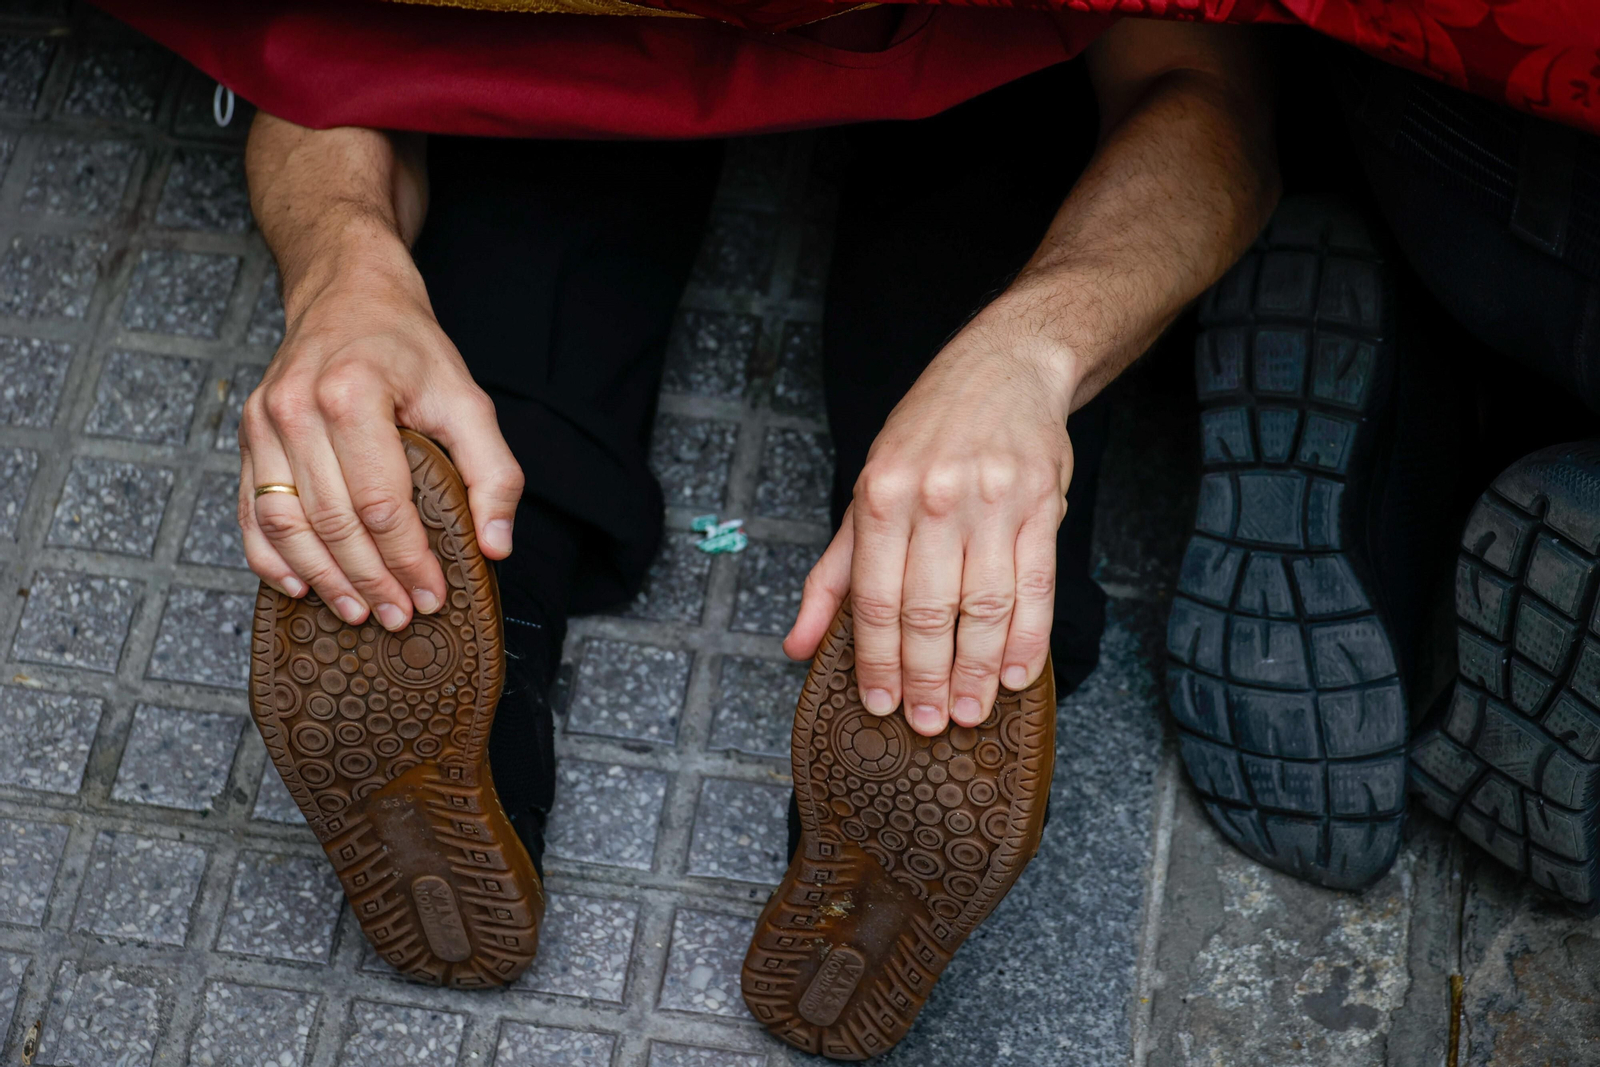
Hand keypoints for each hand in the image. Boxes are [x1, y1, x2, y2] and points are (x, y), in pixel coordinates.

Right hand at [238, 246, 522, 631]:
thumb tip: (496, 546)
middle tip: (400, 617)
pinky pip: (251, 510)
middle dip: (370, 580)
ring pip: (285, 524)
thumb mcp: (468, 399)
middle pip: (332, 522)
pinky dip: (271, 557)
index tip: (432, 595)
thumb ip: (493, 472)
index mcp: (351, 395)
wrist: (347, 293)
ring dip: (321, 578)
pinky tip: (300, 586)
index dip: (408, 560)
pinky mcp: (247, 436)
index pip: (379, 504)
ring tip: (358, 612)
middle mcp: (296, 409)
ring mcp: (263, 423)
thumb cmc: (409, 349)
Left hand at [784, 317, 1076, 735]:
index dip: (876, 660)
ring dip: (976, 669)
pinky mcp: (1042, 504)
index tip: (881, 705)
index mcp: (882, 495)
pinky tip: (1013, 675)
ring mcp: (993, 501)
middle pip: (928, 609)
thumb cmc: (926, 435)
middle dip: (926, 677)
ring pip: (984, 605)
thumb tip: (797, 645)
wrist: (1005, 368)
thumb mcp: (865, 492)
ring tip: (968, 711)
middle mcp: (935, 498)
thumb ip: (832, 575)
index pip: (874, 597)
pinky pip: (1036, 586)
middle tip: (928, 724)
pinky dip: (1027, 639)